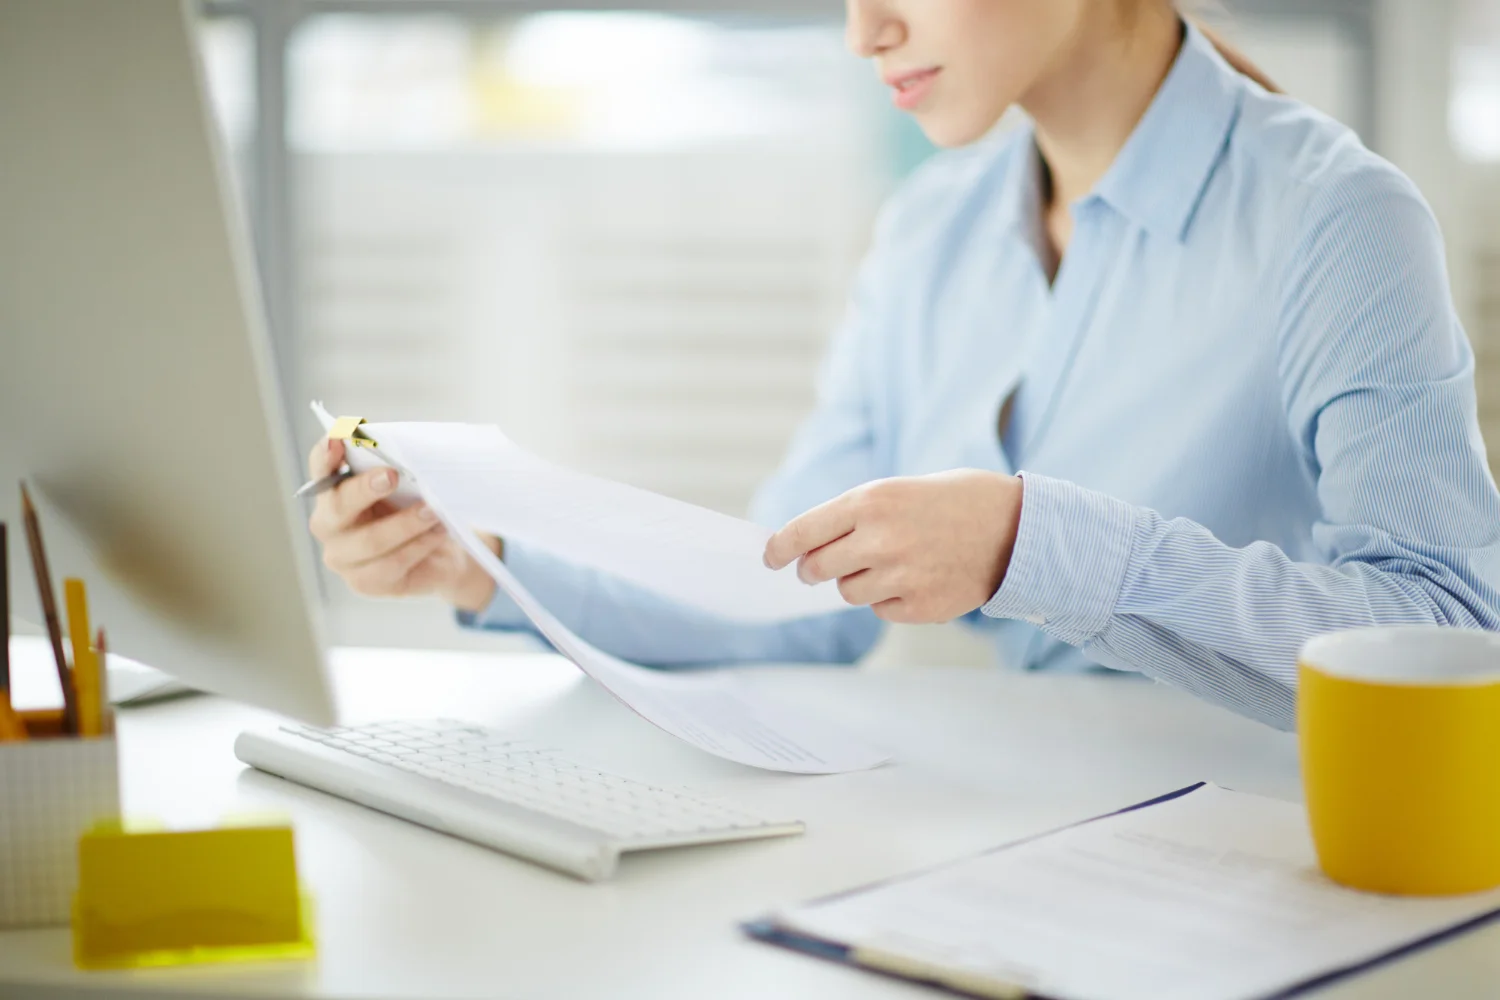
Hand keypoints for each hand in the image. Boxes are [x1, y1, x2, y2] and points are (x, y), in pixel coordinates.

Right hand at [306, 438, 499, 612]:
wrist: (441, 553)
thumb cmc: (415, 509)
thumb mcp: (408, 486)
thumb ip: (395, 470)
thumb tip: (404, 456)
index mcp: (333, 491)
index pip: (321, 469)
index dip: (325, 455)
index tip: (338, 438)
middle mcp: (328, 524)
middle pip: (338, 506)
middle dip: (364, 489)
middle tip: (392, 474)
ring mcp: (342, 557)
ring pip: (370, 540)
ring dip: (405, 522)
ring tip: (433, 509)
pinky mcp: (364, 583)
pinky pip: (391, 564)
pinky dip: (419, 545)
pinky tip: (439, 532)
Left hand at [763, 470, 1022, 623]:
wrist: (1018, 528)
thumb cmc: (954, 501)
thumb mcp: (899, 489)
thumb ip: (854, 515)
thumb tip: (806, 546)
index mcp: (871, 501)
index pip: (802, 532)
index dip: (779, 548)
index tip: (770, 557)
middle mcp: (879, 539)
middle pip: (817, 569)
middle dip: (816, 568)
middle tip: (828, 563)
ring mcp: (899, 576)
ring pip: (847, 592)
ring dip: (858, 581)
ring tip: (893, 562)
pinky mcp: (918, 606)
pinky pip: (881, 610)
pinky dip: (891, 598)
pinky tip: (919, 578)